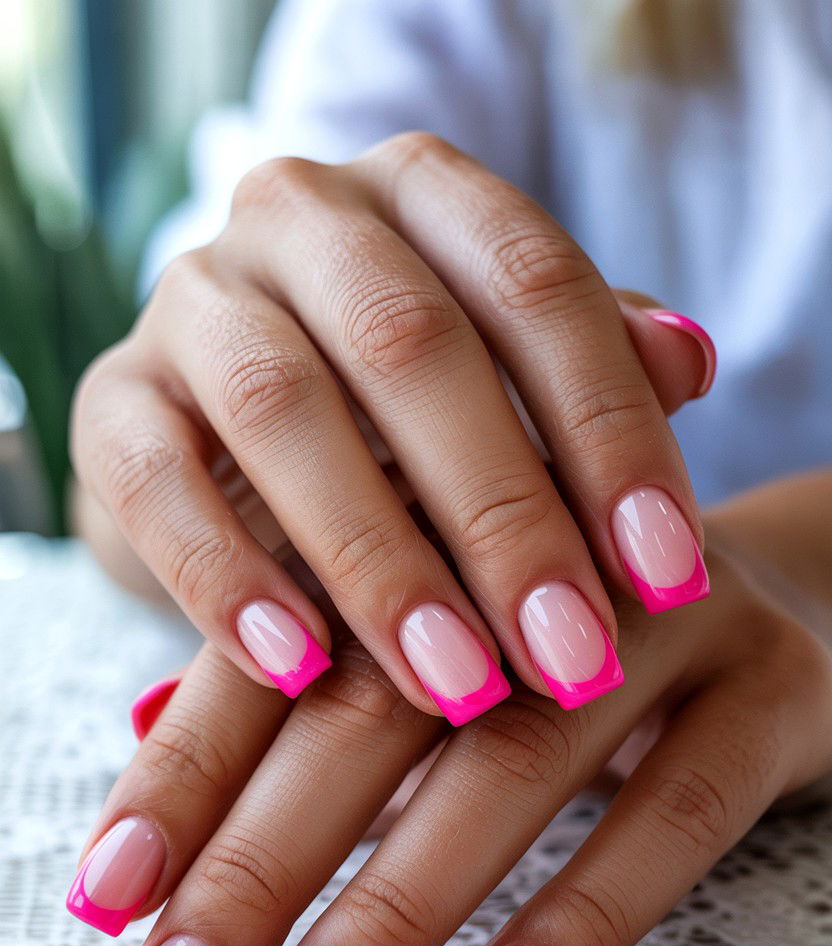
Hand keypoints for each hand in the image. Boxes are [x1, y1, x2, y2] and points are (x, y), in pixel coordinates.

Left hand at [66, 472, 831, 945]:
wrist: (784, 586)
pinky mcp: (770, 688)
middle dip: (260, 867)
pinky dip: (579, 916)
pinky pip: (675, 812)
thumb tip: (148, 734)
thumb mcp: (447, 635)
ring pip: (513, 762)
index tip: (112, 898)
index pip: (284, 645)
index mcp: (435, 520)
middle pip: (375, 706)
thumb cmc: (570, 630)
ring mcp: (663, 616)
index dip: (190, 771)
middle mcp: (539, 552)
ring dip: (393, 909)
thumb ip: (321, 682)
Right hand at [71, 132, 714, 723]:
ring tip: (456, 682)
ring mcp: (193, 300)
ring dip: (378, 561)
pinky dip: (227, 578)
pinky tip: (300, 667)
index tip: (667, 571)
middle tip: (569, 654)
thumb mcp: (510, 374)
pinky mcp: (112, 398)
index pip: (535, 284)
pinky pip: (154, 482)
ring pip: (282, 410)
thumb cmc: (407, 408)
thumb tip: (689, 364)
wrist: (239, 425)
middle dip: (502, 515)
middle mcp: (301, 217)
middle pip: (410, 346)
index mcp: (421, 193)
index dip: (610, 430)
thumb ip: (593, 365)